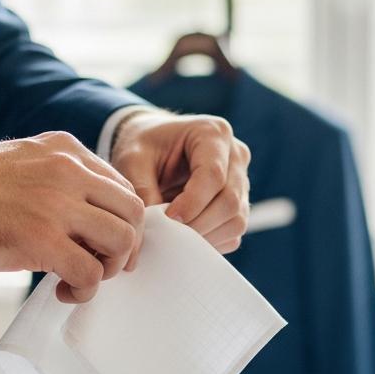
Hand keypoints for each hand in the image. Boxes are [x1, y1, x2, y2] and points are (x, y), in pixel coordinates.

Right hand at [0, 132, 145, 302]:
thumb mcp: (22, 165)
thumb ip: (59, 181)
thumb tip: (89, 221)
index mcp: (65, 149)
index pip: (122, 186)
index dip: (122, 222)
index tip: (107, 245)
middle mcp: (68, 169)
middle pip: (132, 212)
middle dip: (125, 247)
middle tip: (102, 266)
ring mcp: (56, 202)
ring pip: (121, 240)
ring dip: (108, 269)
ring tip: (79, 279)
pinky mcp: (40, 238)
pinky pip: (90, 271)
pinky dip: (83, 289)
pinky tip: (60, 290)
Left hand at [110, 110, 251, 259]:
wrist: (152, 147)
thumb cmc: (143, 146)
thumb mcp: (133, 159)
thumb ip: (142, 189)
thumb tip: (155, 226)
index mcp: (213, 133)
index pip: (213, 175)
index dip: (192, 202)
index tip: (168, 218)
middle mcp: (235, 155)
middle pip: (230, 200)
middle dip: (198, 223)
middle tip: (169, 233)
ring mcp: (241, 181)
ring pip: (236, 219)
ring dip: (206, 235)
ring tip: (175, 236)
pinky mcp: (239, 203)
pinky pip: (233, 232)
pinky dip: (211, 241)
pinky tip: (186, 237)